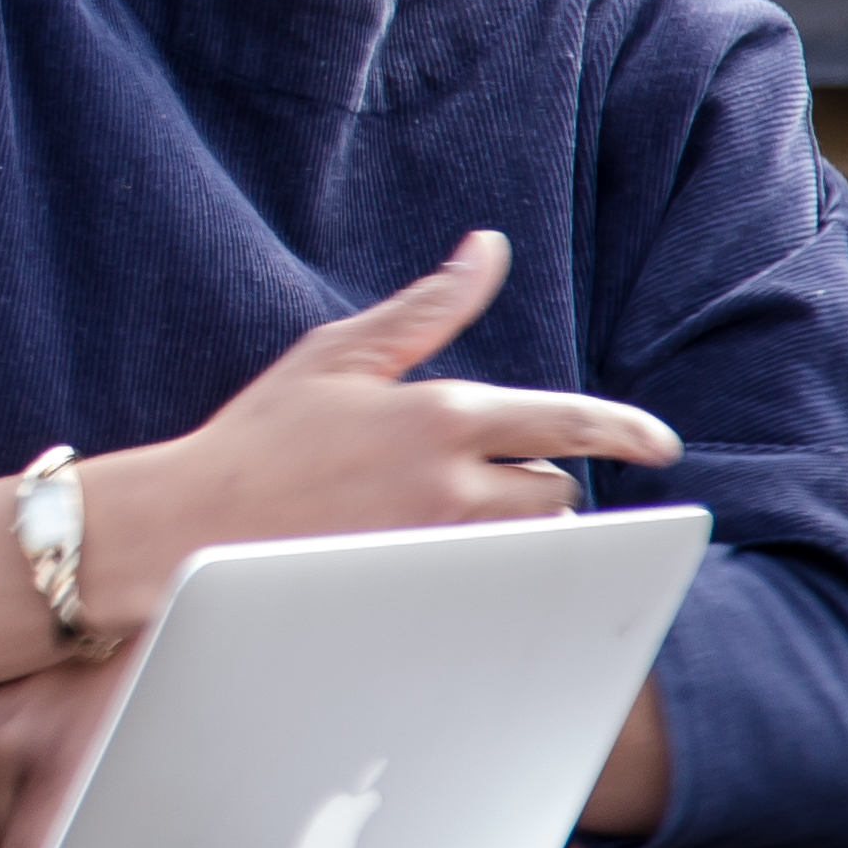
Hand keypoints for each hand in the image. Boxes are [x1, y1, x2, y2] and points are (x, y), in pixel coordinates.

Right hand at [87, 231, 683, 620]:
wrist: (186, 528)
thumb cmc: (257, 435)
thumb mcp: (339, 354)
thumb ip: (427, 306)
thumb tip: (488, 249)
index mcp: (439, 416)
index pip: (566, 420)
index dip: (626, 432)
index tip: (661, 445)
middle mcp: (450, 487)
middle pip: (556, 490)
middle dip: (535, 479)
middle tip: (479, 471)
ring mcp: (437, 551)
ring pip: (528, 543)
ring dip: (513, 526)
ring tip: (447, 512)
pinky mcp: (418, 598)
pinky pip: (491, 586)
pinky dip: (484, 568)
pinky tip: (443, 559)